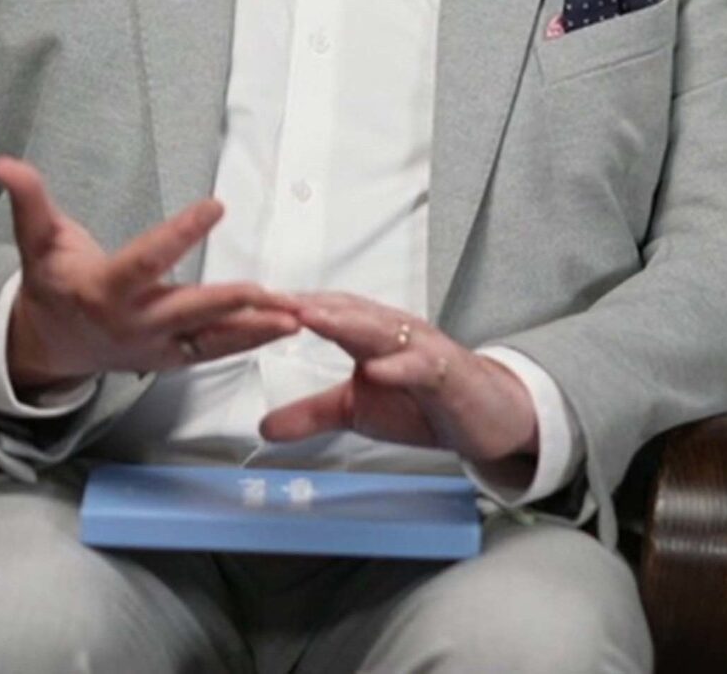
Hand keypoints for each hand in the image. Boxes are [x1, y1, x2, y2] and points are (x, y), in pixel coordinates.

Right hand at [0, 156, 297, 390]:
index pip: (149, 259)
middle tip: (270, 290)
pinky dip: (251, 341)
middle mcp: (135, 323)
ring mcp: (156, 347)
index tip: (215, 205)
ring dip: (256, 329)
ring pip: (212, 339)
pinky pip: (216, 351)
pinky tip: (288, 328)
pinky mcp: (173, 360)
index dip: (181, 233)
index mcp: (105, 290)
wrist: (49, 347)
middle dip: (231, 302)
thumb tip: (6, 162)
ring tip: (297, 316)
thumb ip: (30, 201)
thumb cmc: (50, 284)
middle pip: (189, 310)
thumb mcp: (37, 241)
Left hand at [259, 293, 542, 483]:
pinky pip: (421, 366)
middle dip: (304, 305)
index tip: (241, 306)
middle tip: (264, 300)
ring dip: (345, 322)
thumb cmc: (422, 400)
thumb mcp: (356, 410)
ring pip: (380, 329)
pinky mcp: (446, 372)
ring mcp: (421, 348)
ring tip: (309, 318)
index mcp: (369, 332)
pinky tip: (376, 368)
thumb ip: (311, 413)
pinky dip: (399, 365)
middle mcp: (393, 330)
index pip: (322, 312)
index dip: (283, 309)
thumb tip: (263, 426)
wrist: (484, 414)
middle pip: (344, 311)